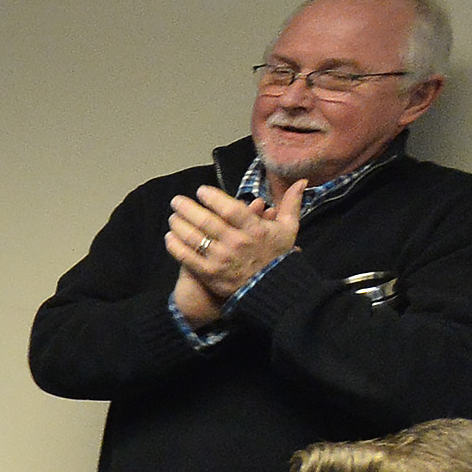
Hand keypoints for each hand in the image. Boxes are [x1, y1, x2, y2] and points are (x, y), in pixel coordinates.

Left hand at [164, 180, 305, 309]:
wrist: (271, 290)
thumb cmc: (278, 256)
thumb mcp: (289, 229)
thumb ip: (291, 204)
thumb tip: (301, 181)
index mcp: (255, 230)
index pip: (230, 209)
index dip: (213, 198)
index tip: (201, 191)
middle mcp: (237, 244)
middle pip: (207, 222)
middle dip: (188, 208)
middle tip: (177, 200)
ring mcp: (221, 260)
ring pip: (194, 238)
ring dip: (179, 225)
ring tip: (173, 216)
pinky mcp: (209, 274)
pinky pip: (187, 258)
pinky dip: (175, 246)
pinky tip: (169, 236)